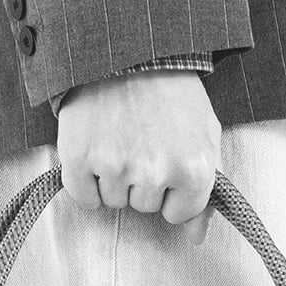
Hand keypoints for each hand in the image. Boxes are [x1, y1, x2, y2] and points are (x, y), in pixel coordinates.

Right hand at [56, 69, 220, 244]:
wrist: (125, 48)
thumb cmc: (171, 91)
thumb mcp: (204, 134)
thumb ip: (205, 190)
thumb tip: (195, 237)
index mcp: (195, 169)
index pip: (177, 214)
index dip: (170, 189)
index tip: (166, 158)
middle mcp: (156, 172)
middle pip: (144, 207)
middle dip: (142, 180)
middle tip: (140, 137)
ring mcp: (116, 166)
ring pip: (114, 202)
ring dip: (115, 177)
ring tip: (119, 135)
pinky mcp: (80, 158)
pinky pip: (84, 198)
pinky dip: (87, 180)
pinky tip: (96, 147)